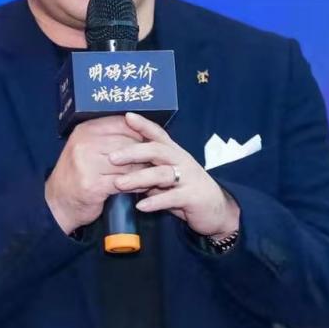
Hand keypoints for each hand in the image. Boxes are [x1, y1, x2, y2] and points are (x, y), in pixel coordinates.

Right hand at [44, 116, 147, 234]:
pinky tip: (143, 188)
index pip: (121, 123)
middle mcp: (84, 143)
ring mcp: (87, 164)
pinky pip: (123, 182)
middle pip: (127, 143)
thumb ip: (109, 138)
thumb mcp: (88, 149)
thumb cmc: (79, 174)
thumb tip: (143, 131)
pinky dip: (136, 186)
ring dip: (144, 171)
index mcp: (85, 130)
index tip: (153, 141)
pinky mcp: (92, 184)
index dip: (140, 132)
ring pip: (128, 164)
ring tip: (154, 175)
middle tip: (159, 160)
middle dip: (145, 154)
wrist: (57, 203)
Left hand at [107, 112, 240, 239]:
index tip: (127, 116)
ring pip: (162, 174)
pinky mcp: (193, 197)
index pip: (158, 134)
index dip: (144, 124)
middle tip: (111, 158)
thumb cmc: (186, 191)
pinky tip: (140, 206)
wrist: (217, 211)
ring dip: (139, 178)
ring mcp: (189, 178)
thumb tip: (118, 168)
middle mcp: (182, 161)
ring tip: (119, 184)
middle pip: (157, 150)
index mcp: (174, 153)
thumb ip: (147, 171)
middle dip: (133, 152)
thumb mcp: (167, 177)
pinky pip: (172, 198)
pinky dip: (155, 201)